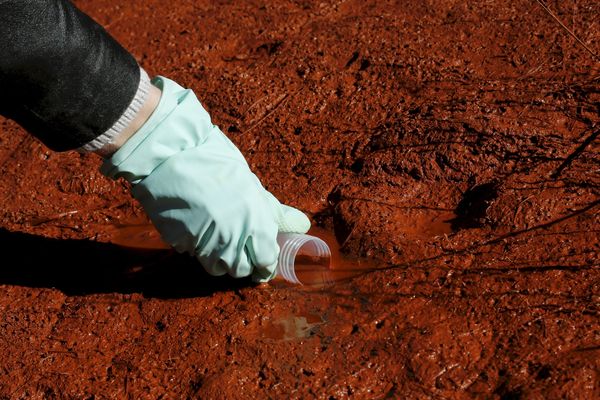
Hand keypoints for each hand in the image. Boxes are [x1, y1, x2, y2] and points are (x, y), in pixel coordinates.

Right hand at [101, 77, 309, 281]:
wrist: (171, 153)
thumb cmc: (215, 163)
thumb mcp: (251, 184)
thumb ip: (275, 211)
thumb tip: (303, 225)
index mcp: (255, 221)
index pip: (266, 261)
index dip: (265, 264)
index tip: (262, 261)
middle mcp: (233, 237)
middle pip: (241, 269)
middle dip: (243, 262)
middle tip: (239, 246)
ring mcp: (205, 243)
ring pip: (217, 268)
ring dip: (220, 259)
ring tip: (218, 236)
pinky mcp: (180, 243)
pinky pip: (194, 255)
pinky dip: (198, 249)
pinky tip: (197, 229)